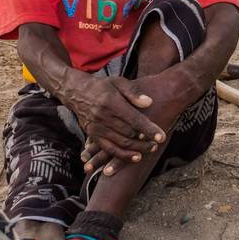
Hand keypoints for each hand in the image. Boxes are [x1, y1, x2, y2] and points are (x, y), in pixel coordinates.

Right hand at [81, 69, 196, 175]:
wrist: (77, 92)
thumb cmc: (103, 86)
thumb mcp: (119, 82)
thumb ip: (134, 92)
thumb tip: (149, 102)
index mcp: (111, 102)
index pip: (134, 119)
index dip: (148, 129)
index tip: (161, 136)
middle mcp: (102, 116)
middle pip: (128, 133)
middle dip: (145, 141)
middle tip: (158, 144)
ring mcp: (96, 127)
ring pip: (120, 143)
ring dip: (137, 149)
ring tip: (150, 149)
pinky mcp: (92, 135)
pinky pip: (109, 149)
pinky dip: (123, 155)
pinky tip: (136, 157)